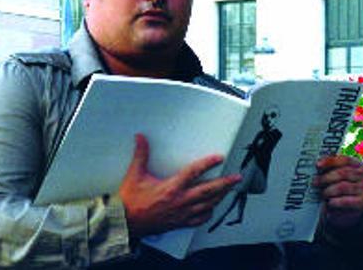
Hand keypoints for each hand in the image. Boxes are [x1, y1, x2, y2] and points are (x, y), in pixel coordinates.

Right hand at [118, 134, 240, 238]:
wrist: (126, 222)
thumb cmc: (131, 202)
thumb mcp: (135, 175)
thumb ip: (141, 155)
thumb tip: (141, 139)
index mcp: (171, 188)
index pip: (194, 172)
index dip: (208, 163)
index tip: (219, 158)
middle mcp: (180, 201)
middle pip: (209, 191)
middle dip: (225, 183)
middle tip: (236, 178)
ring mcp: (182, 213)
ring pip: (207, 205)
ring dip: (220, 197)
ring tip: (229, 190)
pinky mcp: (179, 223)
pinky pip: (199, 219)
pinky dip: (208, 214)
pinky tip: (211, 209)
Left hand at [313, 155, 362, 228]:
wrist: (357, 205)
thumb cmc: (344, 187)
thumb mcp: (340, 176)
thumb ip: (331, 170)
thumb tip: (317, 168)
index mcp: (356, 164)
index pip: (344, 160)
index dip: (330, 161)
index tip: (317, 165)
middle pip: (342, 173)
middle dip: (326, 178)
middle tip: (315, 182)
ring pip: (343, 187)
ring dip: (329, 190)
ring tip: (323, 194)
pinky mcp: (362, 201)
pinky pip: (346, 201)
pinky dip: (335, 201)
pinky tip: (330, 202)